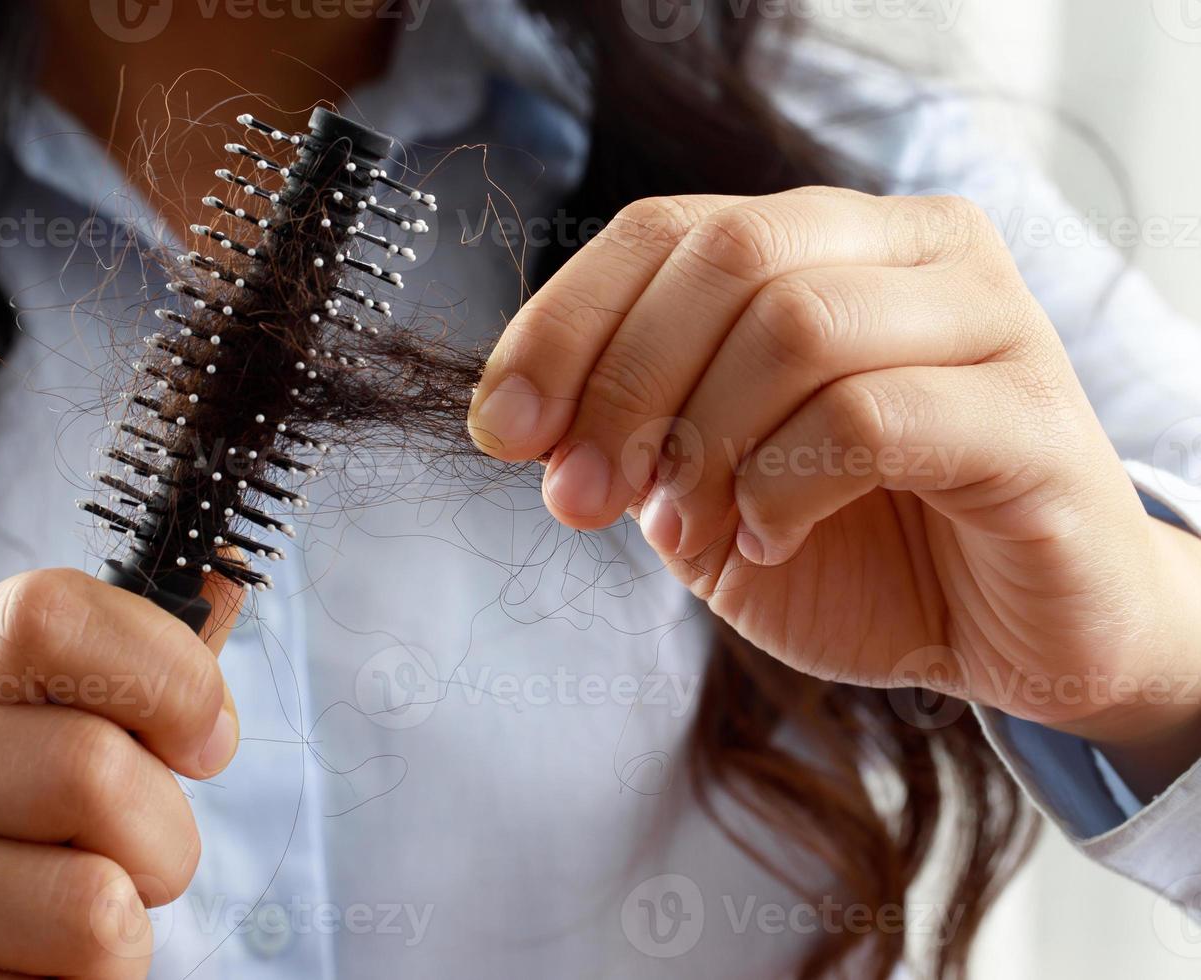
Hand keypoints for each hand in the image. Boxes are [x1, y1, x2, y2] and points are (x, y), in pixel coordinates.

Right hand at [0, 568, 241, 978]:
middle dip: (165, 838)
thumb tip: (221, 618)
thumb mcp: (17, 747)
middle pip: (90, 767)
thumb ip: (112, 693)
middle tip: (138, 871)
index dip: (170, 673)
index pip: (50, 615)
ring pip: (91, 909)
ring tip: (65, 935)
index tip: (209, 743)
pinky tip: (9, 979)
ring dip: (123, 938)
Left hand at [470, 188, 1200, 794]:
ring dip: (703, 445)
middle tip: (582, 498)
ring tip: (691, 533)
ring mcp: (987, 319)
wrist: (1008, 637)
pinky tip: (769, 539)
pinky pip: (869, 416)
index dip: (565, 323)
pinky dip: (784, 487)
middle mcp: (913, 248)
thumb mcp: (709, 485)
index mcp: (829, 238)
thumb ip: (635, 433)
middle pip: (727, 255)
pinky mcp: (1032, 419)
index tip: (503, 428)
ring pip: (795, 325)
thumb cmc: (860, 548)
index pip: (666, 228)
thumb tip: (527, 417)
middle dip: (622, 385)